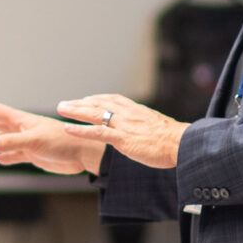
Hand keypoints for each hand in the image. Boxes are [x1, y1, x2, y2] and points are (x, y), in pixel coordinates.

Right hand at [0, 98, 104, 176]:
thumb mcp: (34, 141)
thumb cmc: (62, 142)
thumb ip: (12, 142)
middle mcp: (23, 130)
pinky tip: (0, 159)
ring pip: (5, 140)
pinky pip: (16, 155)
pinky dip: (7, 157)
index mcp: (22, 121)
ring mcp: (28, 143)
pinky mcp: (35, 155)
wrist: (83, 154)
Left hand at [55, 94, 188, 170]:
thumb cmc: (174, 139)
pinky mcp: (122, 139)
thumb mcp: (159, 127)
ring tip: (61, 109)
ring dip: (75, 111)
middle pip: (99, 104)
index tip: (86, 99)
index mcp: (137, 110)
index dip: (97, 99)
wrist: (182, 143)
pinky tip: (68, 129)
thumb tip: (145, 130)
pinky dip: (80, 130)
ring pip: (94, 114)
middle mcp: (128, 114)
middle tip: (65, 103)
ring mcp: (124, 125)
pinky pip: (97, 132)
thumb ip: (147, 126)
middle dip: (80, 103)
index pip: (113, 100)